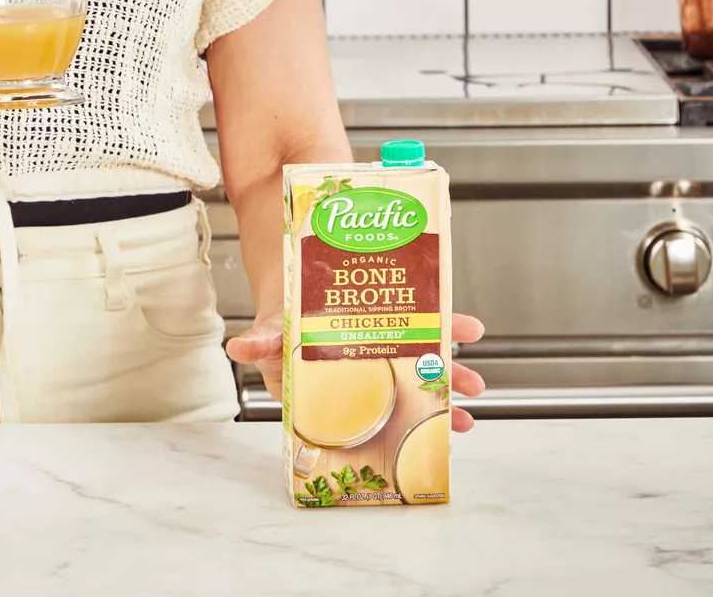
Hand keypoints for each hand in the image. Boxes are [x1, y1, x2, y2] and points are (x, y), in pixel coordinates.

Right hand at [226, 313, 486, 431]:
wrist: (292, 277)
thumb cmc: (282, 317)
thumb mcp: (271, 330)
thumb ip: (260, 342)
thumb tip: (237, 348)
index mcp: (336, 381)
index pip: (368, 411)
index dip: (396, 426)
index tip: (424, 435)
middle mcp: (365, 368)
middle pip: (404, 393)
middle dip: (434, 408)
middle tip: (460, 420)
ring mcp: (384, 344)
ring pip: (422, 365)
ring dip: (453, 374)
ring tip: (475, 385)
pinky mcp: (396, 317)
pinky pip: (428, 324)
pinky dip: (451, 323)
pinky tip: (469, 328)